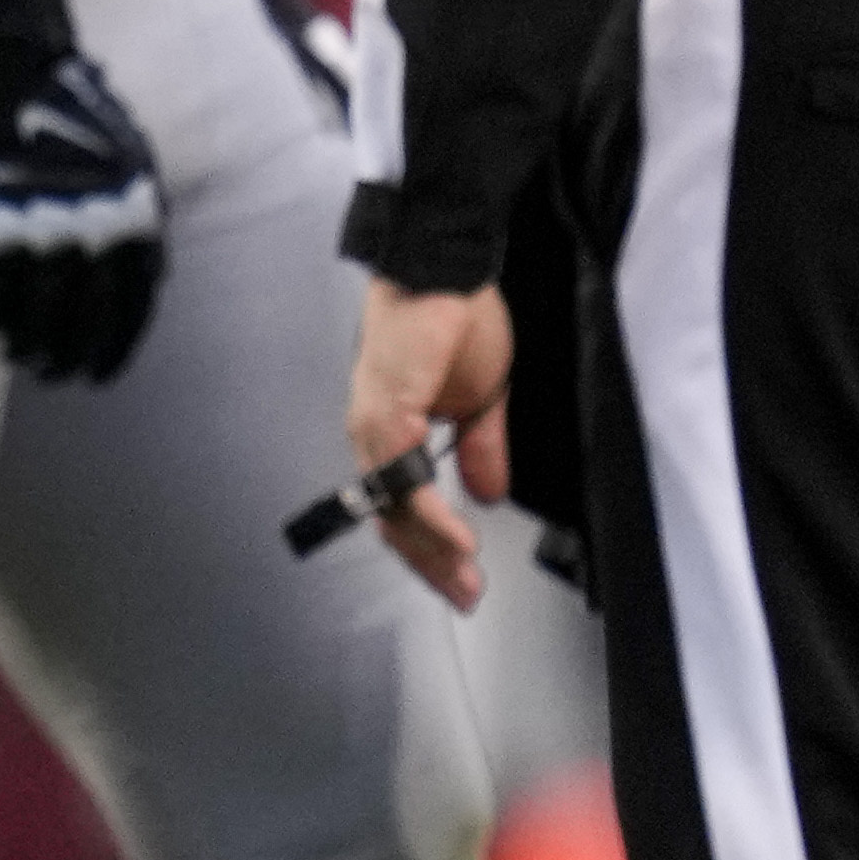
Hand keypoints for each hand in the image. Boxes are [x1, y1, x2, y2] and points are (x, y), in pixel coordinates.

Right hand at [0, 39, 164, 382]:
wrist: (2, 66)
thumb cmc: (65, 104)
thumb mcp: (126, 154)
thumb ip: (134, 214)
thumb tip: (146, 276)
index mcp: (135, 209)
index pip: (135, 301)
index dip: (117, 344)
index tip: (101, 370)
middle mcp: (95, 227)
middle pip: (86, 317)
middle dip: (72, 355)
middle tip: (59, 376)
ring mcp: (42, 229)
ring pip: (38, 313)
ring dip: (29, 345)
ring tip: (21, 359)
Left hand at [339, 277, 513, 613]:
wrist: (449, 263)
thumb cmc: (458, 316)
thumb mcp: (483, 398)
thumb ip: (480, 448)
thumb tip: (485, 496)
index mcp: (392, 429)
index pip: (400, 505)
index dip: (429, 547)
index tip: (462, 579)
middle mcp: (373, 430)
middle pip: (390, 516)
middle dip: (430, 563)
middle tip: (465, 596)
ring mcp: (373, 421)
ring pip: (393, 506)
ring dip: (432, 549)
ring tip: (465, 579)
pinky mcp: (385, 408)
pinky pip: (404, 477)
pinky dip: (430, 514)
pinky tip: (458, 539)